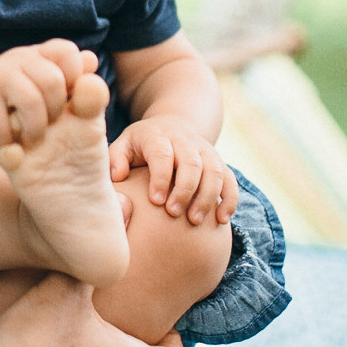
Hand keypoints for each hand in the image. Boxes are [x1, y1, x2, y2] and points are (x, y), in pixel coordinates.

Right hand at [0, 40, 97, 150]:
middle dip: (55, 110)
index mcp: (40, 54)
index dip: (74, 78)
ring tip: (30, 139)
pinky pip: (2, 124)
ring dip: (34, 129)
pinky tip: (5, 141)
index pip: (66, 52)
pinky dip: (7, 141)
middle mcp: (19, 58)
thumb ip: (73, 79)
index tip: (67, 101)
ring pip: (30, 101)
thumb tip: (91, 61)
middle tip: (49, 125)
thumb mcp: (45, 88)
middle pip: (52, 81)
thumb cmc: (16, 98)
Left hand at [110, 115, 238, 224]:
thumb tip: (117, 176)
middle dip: (185, 190)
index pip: (162, 154)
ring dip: (208, 197)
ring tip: (195, 221)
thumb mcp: (124, 144)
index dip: (161, 177)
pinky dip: (229, 199)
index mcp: (158, 136)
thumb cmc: (142, 144)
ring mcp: (205, 150)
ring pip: (214, 171)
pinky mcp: (219, 161)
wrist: (172, 125)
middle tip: (175, 213)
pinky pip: (230, 179)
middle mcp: (185, 141)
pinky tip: (221, 220)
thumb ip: (116, 159)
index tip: (155, 201)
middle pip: (192, 163)